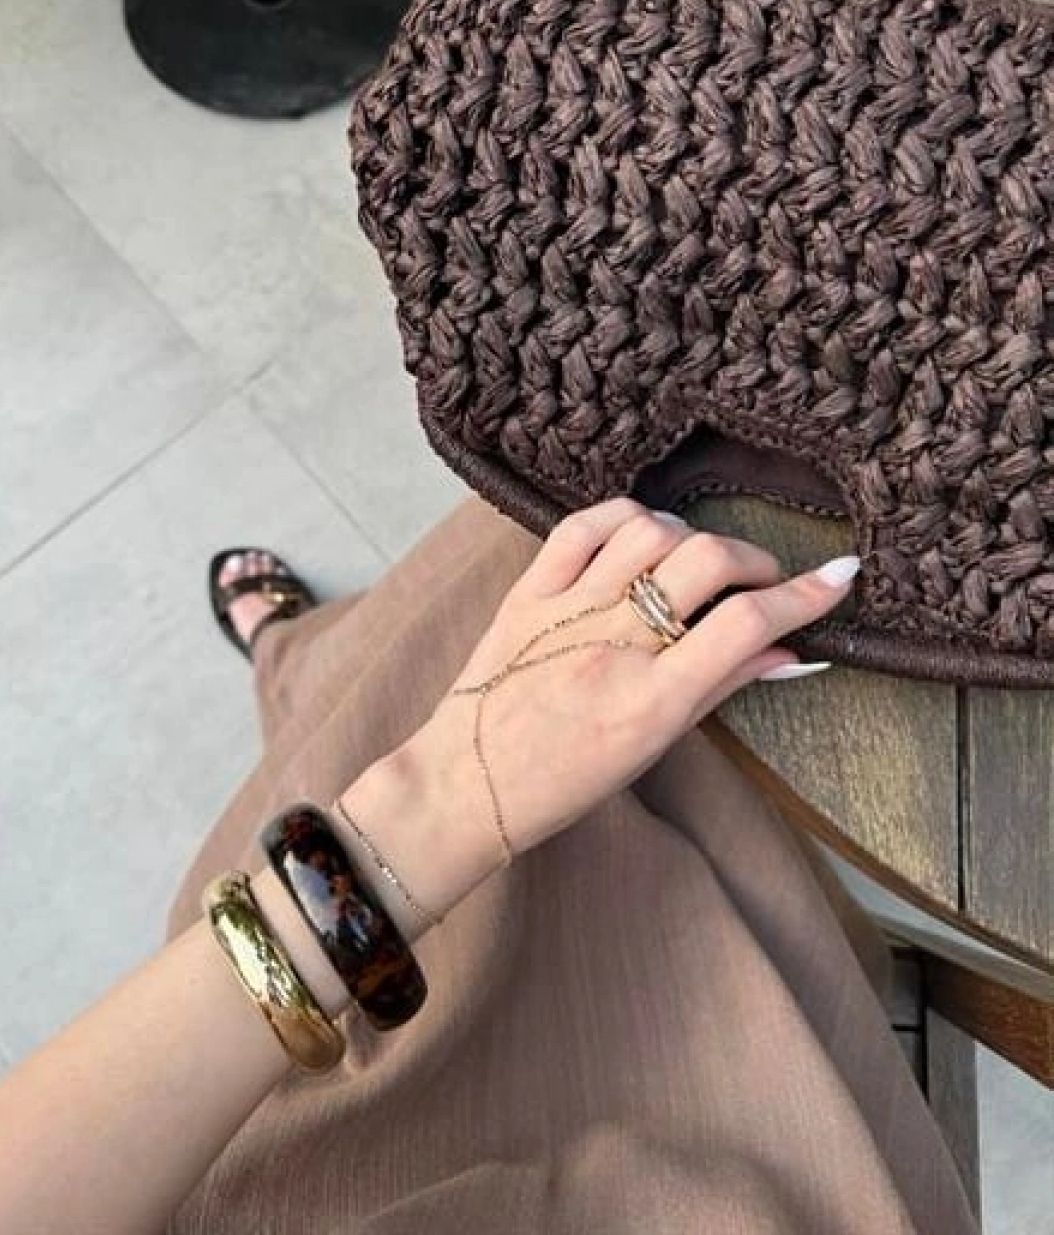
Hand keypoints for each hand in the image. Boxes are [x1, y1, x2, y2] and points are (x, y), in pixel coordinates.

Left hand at [345, 499, 857, 924]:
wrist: (467, 785)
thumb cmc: (565, 781)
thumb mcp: (655, 745)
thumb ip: (721, 687)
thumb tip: (790, 652)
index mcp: (651, 702)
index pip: (746, 626)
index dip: (804, 595)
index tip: (838, 577)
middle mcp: (612, 647)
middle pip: (705, 562)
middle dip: (753, 559)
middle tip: (760, 579)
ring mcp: (564, 613)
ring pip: (647, 532)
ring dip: (689, 535)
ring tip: (696, 560)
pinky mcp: (526, 593)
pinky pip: (580, 527)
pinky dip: (623, 518)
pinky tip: (641, 536)